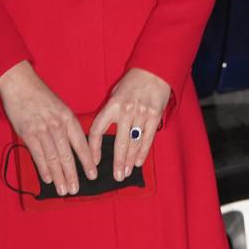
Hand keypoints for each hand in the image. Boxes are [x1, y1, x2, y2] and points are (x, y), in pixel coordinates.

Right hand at [0, 61, 95, 196]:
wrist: (20, 84)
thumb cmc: (41, 96)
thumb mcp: (61, 108)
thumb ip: (68, 127)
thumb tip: (75, 147)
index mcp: (69, 118)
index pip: (82, 145)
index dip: (88, 162)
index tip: (93, 175)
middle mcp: (57, 126)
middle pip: (67, 156)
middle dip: (73, 175)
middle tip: (76, 190)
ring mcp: (42, 131)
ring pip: (53, 159)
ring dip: (59, 177)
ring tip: (63, 190)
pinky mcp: (27, 134)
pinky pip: (38, 155)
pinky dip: (43, 169)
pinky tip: (48, 179)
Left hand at [89, 67, 171, 181]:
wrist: (153, 71)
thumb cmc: (132, 84)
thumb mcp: (116, 95)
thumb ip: (110, 113)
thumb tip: (102, 135)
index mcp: (112, 105)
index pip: (98, 129)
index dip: (94, 148)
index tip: (94, 162)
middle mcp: (126, 110)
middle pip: (119, 142)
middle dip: (117, 162)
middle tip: (116, 176)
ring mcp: (141, 114)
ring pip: (134, 143)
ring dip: (130, 160)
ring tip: (126, 173)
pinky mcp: (154, 116)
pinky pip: (148, 138)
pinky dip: (143, 152)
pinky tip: (139, 162)